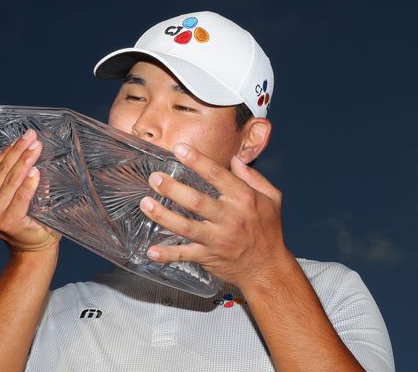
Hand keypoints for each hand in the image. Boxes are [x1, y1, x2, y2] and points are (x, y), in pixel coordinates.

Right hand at [0, 129, 59, 252]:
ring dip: (25, 162)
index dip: (8, 152)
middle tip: (31, 137)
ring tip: (36, 148)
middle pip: (2, 172)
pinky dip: (28, 183)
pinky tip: (35, 170)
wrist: (34, 250)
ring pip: (11, 181)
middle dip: (18, 152)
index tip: (21, 138)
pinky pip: (21, 196)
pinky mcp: (9, 221)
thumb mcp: (6, 202)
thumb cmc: (25, 223)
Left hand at [139, 143, 290, 289]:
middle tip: (155, 178)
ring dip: (163, 216)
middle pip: (196, 201)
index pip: (217, 175)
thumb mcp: (272, 198)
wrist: (268, 268)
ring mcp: (218, 239)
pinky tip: (151, 251)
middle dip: (172, 189)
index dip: (197, 160)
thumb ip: (253, 177)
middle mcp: (230, 219)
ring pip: (186, 227)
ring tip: (145, 204)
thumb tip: (235, 159)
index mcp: (244, 200)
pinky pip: (185, 255)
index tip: (179, 149)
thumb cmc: (269, 231)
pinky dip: (168, 254)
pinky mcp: (209, 257)